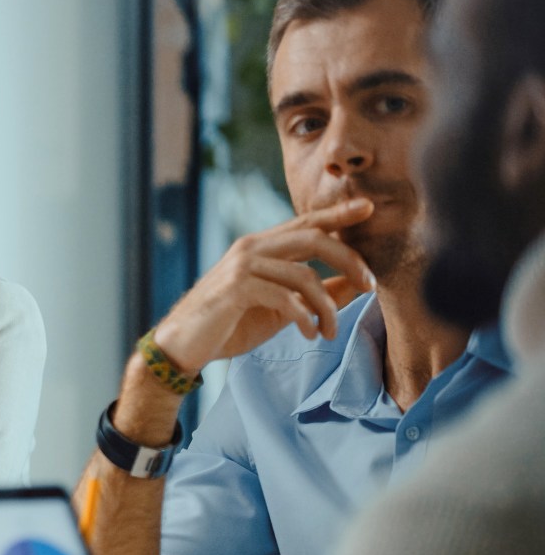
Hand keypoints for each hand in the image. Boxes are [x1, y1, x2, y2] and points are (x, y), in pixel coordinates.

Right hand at [152, 199, 377, 375]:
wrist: (182, 346)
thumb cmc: (228, 326)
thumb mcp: (279, 309)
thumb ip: (313, 294)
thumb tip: (354, 285)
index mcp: (260, 247)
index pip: (306, 224)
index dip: (338, 214)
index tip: (368, 208)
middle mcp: (251, 248)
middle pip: (313, 238)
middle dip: (349, 260)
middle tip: (371, 286)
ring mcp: (242, 267)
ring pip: (304, 275)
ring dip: (327, 307)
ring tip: (330, 332)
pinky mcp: (236, 289)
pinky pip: (285, 298)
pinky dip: (304, 318)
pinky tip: (308, 334)